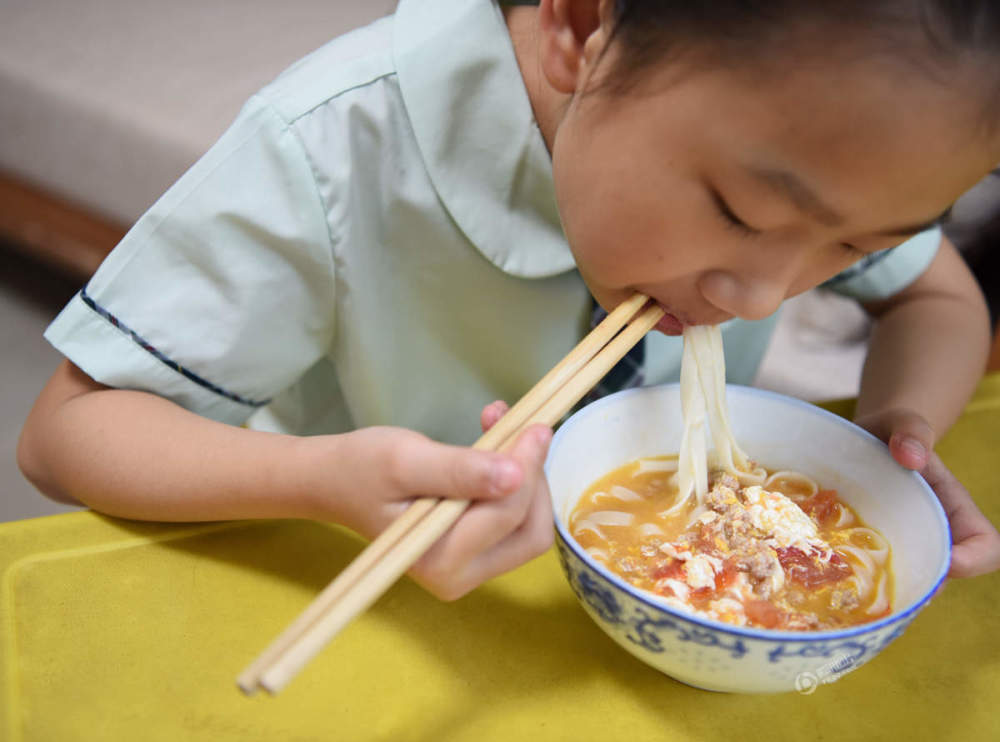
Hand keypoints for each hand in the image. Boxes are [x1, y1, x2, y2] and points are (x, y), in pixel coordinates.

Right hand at [303, 408, 554, 599]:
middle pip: (529, 529)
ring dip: (525, 472)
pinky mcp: (474, 552)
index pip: (508, 516)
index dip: (528, 468)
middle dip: (532, 475)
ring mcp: (469, 568)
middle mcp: (459, 576)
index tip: (535, 423)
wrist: (335, 480)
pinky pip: (512, 519)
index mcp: (441, 561)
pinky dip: (514, 478)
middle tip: (521, 426)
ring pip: (528, 523)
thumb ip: (459, 470)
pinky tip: (495, 439)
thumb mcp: (407, 460)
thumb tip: (515, 475)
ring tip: (500, 424)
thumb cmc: (362, 468)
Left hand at [854, 409, 999, 577]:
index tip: (945, 561)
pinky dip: (849, 575)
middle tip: (874, 579)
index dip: (973, 560)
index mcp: (953, 508)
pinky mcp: (872, 551)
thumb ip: (910, 429)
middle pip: (937, 576)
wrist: (863, 439)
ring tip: (843, 578)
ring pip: (901, 581)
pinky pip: (868, 574)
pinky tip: (821, 568)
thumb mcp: (900, 421)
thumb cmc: (890, 431)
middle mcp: (931, 535)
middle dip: (913, 584)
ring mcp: (902, 546)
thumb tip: (911, 456)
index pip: (986, 547)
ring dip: (876, 585)